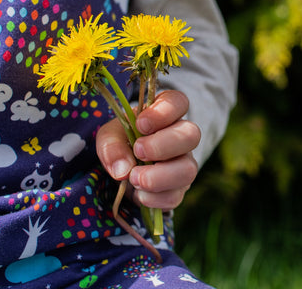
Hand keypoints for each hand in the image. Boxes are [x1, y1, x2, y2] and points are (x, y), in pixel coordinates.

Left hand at [96, 90, 199, 210]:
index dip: (164, 112)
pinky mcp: (179, 189)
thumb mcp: (109, 137)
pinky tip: (139, 194)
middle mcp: (181, 137)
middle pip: (192, 135)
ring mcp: (184, 164)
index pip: (178, 102)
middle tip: (138, 151)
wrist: (123, 170)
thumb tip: (123, 170)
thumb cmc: (120, 143)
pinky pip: (176, 196)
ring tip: (134, 178)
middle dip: (163, 145)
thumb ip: (111, 145)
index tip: (141, 124)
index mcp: (166, 114)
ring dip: (158, 177)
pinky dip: (154, 198)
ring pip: (189, 170)